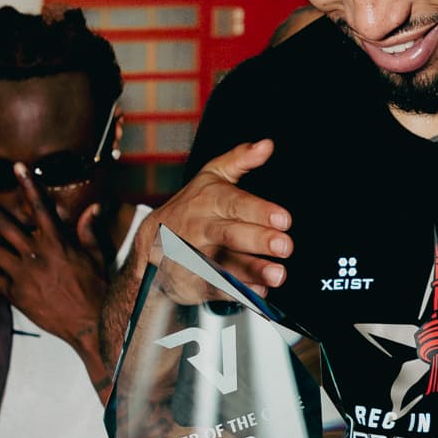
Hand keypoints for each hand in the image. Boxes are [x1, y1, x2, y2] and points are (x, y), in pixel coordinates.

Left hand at [0, 167, 107, 366]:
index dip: (27, 185)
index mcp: (57, 243)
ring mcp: (23, 275)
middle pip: (3, 226)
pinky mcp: (16, 294)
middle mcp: (36, 255)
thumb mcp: (96, 257)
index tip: (16, 168)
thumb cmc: (95, 290)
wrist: (89, 323)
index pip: (39, 207)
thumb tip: (93, 209)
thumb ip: (89, 232)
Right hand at [157, 138, 291, 291]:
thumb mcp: (210, 178)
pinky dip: (238, 293)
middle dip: (258, 240)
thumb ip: (239, 161)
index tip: (283, 218)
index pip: (234, 203)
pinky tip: (260, 293)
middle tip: (285, 246)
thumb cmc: (190, 209)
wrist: (152, 243)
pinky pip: (216, 289)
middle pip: (230, 234)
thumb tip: (266, 145)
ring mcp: (196, 257)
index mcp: (208, 201)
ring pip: (224, 264)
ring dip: (252, 271)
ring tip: (277, 275)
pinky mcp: (194, 281)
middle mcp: (201, 228)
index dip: (259, 211)